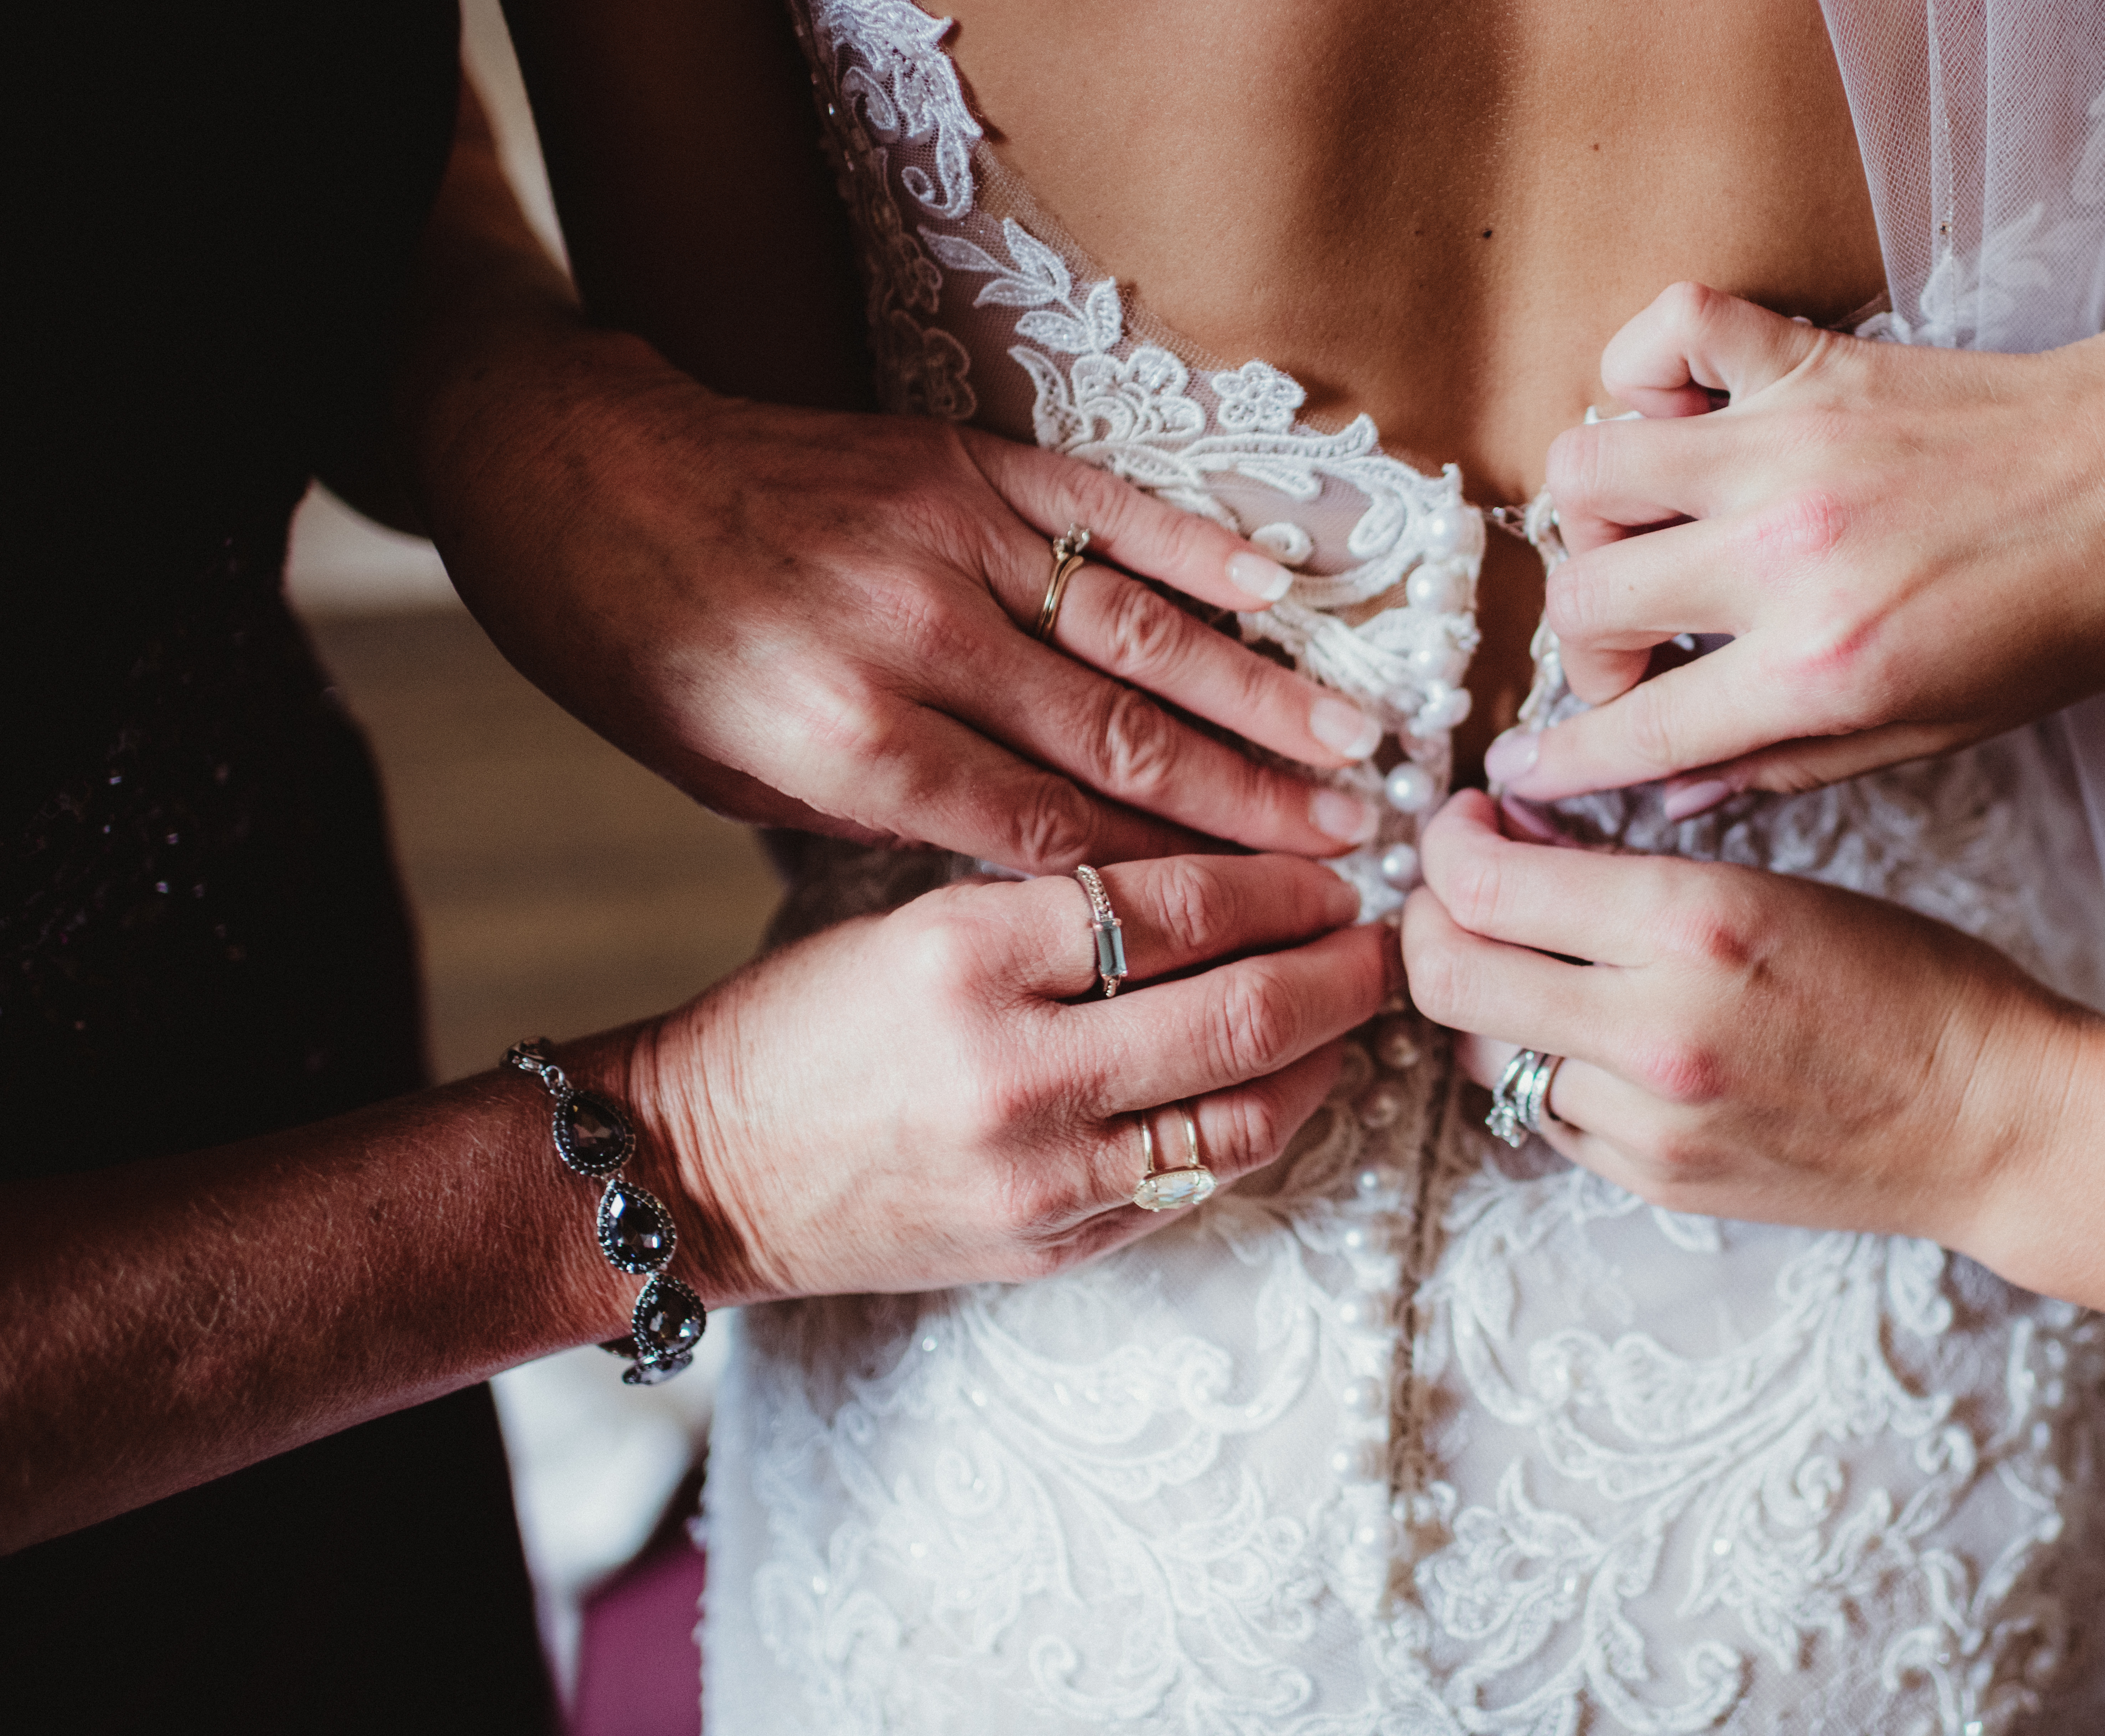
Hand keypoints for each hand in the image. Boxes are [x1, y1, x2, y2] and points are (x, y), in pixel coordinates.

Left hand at [420, 336, 1385, 868]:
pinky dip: (1197, 550)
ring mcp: (948, 537)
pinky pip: (1106, 511)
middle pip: (1124, 739)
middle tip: (1354, 839)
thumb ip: (890, 815)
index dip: (1175, 875)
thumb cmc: (641, 649)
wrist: (568, 471)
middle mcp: (916, 640)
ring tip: (1354, 742)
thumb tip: (1035, 852)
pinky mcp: (960, 459)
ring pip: (1139, 632)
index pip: (1053, 827)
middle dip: (1253, 800)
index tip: (1266, 907)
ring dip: (1260, 691)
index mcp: (850, 741)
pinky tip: (1281, 591)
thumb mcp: (736, 779)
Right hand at [621, 852, 1391, 1296]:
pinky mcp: (1047, 1245)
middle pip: (1236, 1012)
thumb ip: (1060, 906)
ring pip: (1241, 1115)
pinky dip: (1257, 1129)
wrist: (706, 1166)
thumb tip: (1226, 882)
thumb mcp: (919, 920)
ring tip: (1352, 1012)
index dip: (1280, 883)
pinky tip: (1284, 1085)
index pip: (1177, 905)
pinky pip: (1192, 1185)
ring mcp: (1037, 1174)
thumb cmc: (809, 1024)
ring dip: (1321, 1058)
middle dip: (1338, 970)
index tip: (1332, 870)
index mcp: (969, 956)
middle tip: (1386, 938)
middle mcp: (1012, 1068)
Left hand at [1398, 792, 2078, 1246]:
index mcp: (1691, 925)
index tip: (1466, 824)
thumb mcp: (1767, 883)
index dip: (1448, 845)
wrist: (1991, 1117)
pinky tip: (1585, 1033)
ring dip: (1485, 999)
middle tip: (1455, 888)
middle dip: (1428, 920)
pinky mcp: (1655, 1180)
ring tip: (1531, 961)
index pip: (1486, 886)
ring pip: (1485, 1053)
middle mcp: (1655, 1029)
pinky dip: (1542, 1066)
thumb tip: (1512, 841)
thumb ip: (1629, 873)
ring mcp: (1650, 1120)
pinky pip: (1545, 1116)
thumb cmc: (1906, 980)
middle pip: (1449, 977)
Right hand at [1491, 280, 2104, 808]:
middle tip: (1632, 661)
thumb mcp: (1938, 728)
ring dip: (1596, 520)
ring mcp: (1789, 446)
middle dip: (1586, 651)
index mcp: (1825, 666)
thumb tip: (1669, 792)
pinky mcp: (1809, 363)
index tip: (1521, 773)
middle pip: (1584, 598)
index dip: (1562, 764)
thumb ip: (1788, 762)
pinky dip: (1644, 367)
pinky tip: (1674, 417)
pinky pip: (1670, 331)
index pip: (1639, 728)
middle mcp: (1786, 554)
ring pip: (1590, 469)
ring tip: (1648, 546)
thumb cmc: (2071, 612)